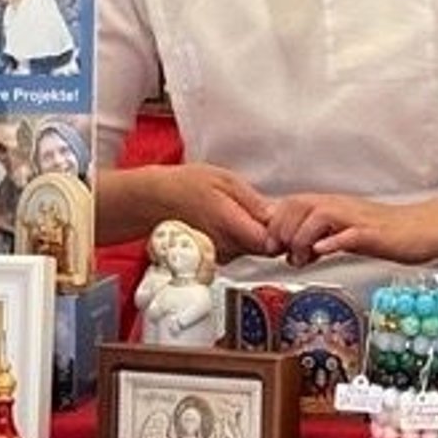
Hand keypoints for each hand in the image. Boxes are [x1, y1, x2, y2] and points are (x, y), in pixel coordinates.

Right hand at [156, 164, 272, 259]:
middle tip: (262, 209)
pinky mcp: (216, 258)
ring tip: (240, 211)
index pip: (272, 243)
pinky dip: (241, 238)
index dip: (283, 232)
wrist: (154, 202)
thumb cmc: (185, 186)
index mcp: (231, 226)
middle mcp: (226, 247)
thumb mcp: (225, 180)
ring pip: (253, 250)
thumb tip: (278, 216)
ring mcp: (221, 255)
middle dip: (273, 232)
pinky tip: (230, 221)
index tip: (283, 218)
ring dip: (255, 234)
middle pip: (266, 248)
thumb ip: (254, 202)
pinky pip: (239, 250)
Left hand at [264, 193, 437, 267]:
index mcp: (331, 206)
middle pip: (298, 205)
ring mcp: (357, 219)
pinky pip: (349, 233)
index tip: (270, 246)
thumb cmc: (385, 233)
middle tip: (282, 254)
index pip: (291, 203)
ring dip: (301, 237)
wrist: (423, 229)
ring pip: (318, 215)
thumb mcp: (344, 234)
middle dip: (282, 230)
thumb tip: (289, 252)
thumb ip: (318, 239)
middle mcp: (341, 207)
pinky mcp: (374, 233)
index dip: (274, 223)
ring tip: (301, 258)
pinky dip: (331, 241)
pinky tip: (322, 251)